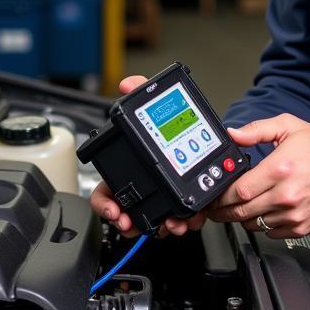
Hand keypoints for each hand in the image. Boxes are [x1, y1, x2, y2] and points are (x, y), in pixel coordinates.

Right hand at [88, 74, 208, 237]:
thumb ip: (142, 90)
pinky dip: (181, 223)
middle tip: (133, 223)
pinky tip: (187, 219)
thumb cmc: (174, 124)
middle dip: (130, 222)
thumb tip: (127, 83)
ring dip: (159, 226)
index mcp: (129, 167)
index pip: (107, 191)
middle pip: (126, 214)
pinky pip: (176, 220)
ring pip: (152, 221)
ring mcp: (161, 197)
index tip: (115, 210)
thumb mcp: (158, 105)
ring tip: (170, 224)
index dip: (105, 204)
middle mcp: (142, 186)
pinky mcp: (181, 203)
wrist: (203, 135)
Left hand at [206, 114, 309, 238]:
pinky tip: (263, 212)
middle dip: (223, 211)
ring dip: (242, 218)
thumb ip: (258, 130)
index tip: (214, 194)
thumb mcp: (291, 127)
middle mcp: (286, 195)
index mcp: (280, 169)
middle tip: (216, 207)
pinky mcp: (301, 228)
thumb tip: (233, 134)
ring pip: (254, 225)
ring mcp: (294, 215)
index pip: (238, 190)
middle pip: (241, 212)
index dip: (221, 195)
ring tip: (239, 207)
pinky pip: (270, 233)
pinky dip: (262, 225)